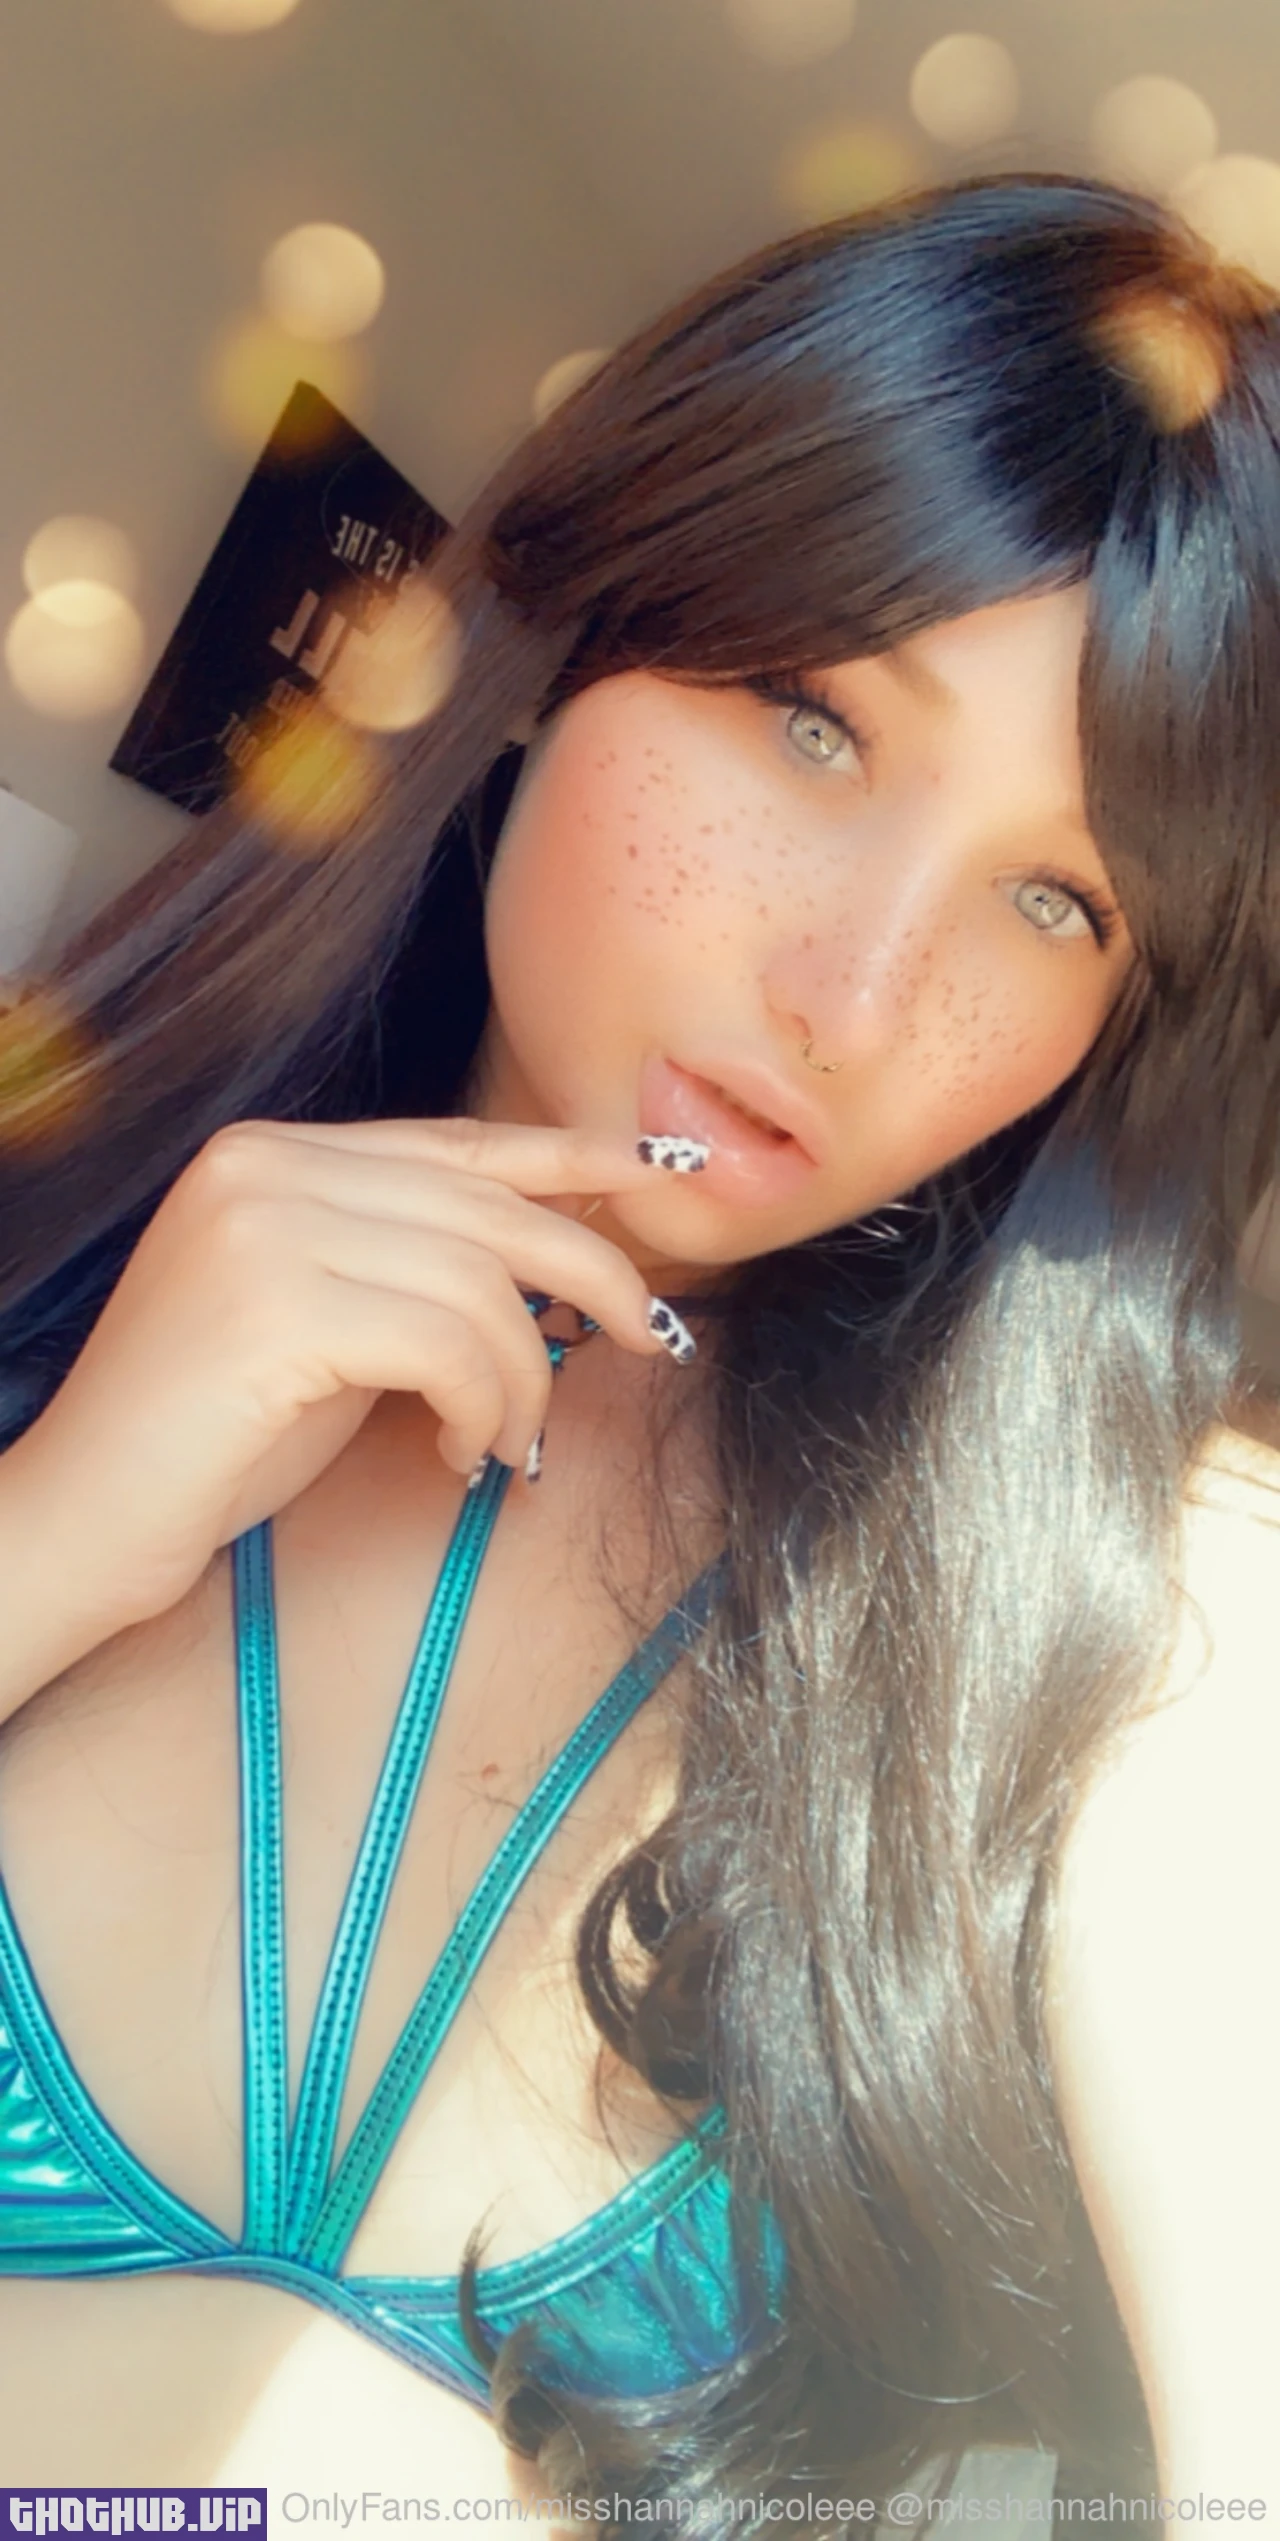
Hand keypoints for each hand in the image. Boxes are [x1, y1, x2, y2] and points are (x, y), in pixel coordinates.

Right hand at [13, 1115, 683, 1631]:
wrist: (86, 1515)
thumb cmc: (212, 1437)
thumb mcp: (327, 1319)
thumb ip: (411, 1265)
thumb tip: (555, 1263)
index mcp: (272, 1152)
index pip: (455, 1142)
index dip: (566, 1156)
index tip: (655, 1174)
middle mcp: (263, 1166)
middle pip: (486, 1204)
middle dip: (589, 1271)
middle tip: (647, 1336)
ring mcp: (263, 1227)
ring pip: (479, 1283)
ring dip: (524, 1378)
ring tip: (505, 1447)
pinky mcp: (276, 1307)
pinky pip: (449, 1347)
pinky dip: (483, 1410)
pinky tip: (460, 1460)